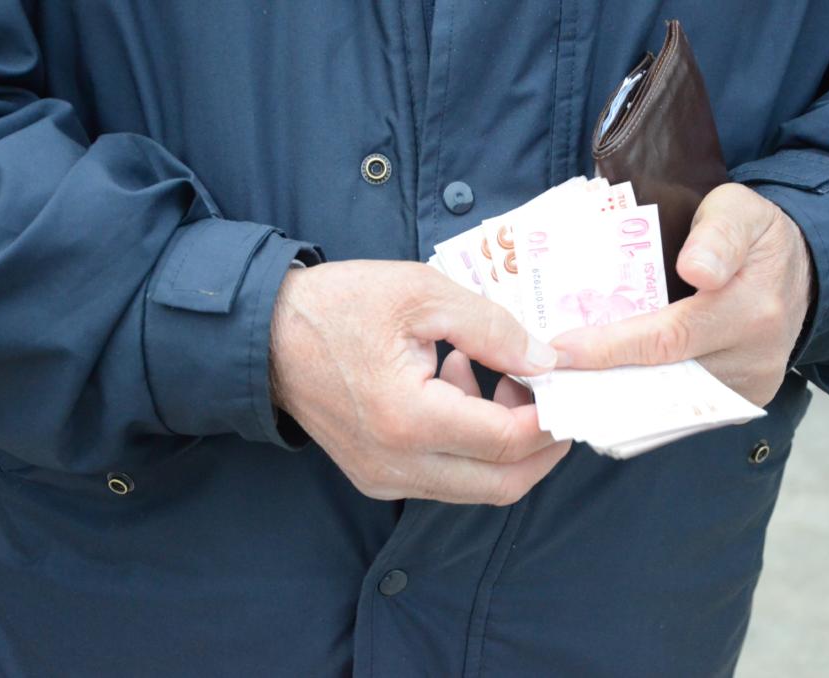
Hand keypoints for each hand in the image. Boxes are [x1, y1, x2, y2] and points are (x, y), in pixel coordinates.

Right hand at [270, 260, 569, 504]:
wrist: (265, 336)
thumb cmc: (339, 305)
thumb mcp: (422, 293)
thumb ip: (493, 328)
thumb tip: (547, 362)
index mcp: (408, 418)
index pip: (508, 441)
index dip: (550, 415)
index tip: (563, 380)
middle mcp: (397, 464)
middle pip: (504, 484)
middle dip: (543, 444)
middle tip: (549, 394)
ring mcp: (385, 478)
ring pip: (479, 488)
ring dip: (506, 442)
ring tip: (486, 373)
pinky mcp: (378, 478)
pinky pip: (448, 479)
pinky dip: (471, 445)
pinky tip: (454, 386)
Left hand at [550, 183, 812, 406]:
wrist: (803, 272)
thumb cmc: (755, 236)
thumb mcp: (739, 211)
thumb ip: (718, 234)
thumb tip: (697, 269)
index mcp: (751, 306)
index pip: (668, 337)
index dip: (610, 348)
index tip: (560, 349)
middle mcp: (754, 355)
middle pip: (664, 376)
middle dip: (602, 376)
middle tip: (548, 372)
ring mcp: (750, 385)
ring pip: (671, 400)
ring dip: (617, 392)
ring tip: (567, 381)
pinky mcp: (743, 401)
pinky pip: (685, 407)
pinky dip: (644, 399)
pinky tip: (606, 385)